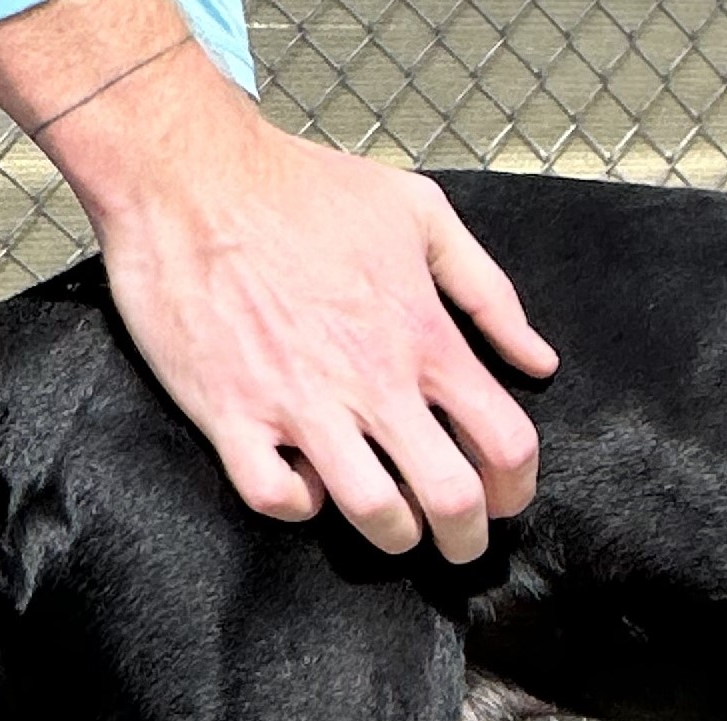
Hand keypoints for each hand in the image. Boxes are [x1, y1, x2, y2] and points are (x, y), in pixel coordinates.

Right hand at [95, 129, 557, 559]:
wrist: (188, 173)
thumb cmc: (303, 187)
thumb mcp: (420, 213)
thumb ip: (488, 292)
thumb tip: (538, 360)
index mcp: (424, 337)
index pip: (505, 444)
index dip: (517, 489)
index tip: (506, 498)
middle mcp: (372, 381)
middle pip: (451, 500)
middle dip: (465, 539)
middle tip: (457, 541)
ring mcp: (301, 404)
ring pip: (373, 513)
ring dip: (391, 533)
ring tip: (391, 524)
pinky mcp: (232, 414)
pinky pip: (277, 498)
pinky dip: (297, 505)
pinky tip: (303, 482)